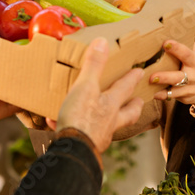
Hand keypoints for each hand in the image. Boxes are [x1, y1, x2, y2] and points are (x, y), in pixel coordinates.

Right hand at [56, 38, 143, 153]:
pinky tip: (55, 122)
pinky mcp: (85, 145)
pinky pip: (80, 134)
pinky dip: (70, 127)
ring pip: (109, 126)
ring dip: (109, 120)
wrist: (72, 151)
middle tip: (138, 101)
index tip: (139, 71)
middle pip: (128, 113)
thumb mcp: (85, 87)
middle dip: (133, 106)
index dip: (132, 77)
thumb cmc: (81, 118)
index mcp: (111, 104)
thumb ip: (93, 66)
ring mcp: (99, 135)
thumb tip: (103, 43)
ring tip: (105, 115)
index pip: (125, 88)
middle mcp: (109, 121)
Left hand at [149, 40, 194, 107]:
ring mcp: (191, 90)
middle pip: (177, 77)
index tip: (166, 43)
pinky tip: (154, 92)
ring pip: (173, 92)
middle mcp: (194, 77)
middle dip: (164, 77)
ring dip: (161, 91)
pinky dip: (164, 95)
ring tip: (149, 88)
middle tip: (152, 76)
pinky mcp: (187, 100)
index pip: (187, 54)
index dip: (176, 48)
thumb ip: (191, 48)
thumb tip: (175, 37)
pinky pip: (174, 97)